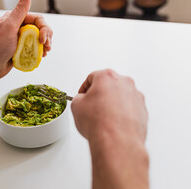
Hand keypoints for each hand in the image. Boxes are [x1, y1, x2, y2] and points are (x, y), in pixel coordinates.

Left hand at [0, 0, 52, 79]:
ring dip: (43, 46)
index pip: (37, 19)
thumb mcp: (9, 27)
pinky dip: (38, 53)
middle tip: (46, 47)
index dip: (44, 28)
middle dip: (46, 38)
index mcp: (14, 20)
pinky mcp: (19, 50)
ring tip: (44, 53)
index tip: (42, 39)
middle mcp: (17, 28)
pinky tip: (38, 57)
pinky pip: (32, 49)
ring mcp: (18, 40)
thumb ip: (20, 11)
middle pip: (39, 29)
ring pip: (37, 40)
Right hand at [72, 69, 148, 188]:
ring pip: (120, 96)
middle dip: (100, 94)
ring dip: (111, 104)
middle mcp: (125, 83)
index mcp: (107, 77)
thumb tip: (82, 101)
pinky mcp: (143, 111)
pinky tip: (112, 123)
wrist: (116, 142)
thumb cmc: (99, 123)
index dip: (84, 88)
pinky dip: (121, 113)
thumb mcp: (76, 106)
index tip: (82, 95)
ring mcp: (136, 97)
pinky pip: (129, 108)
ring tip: (102, 117)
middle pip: (109, 85)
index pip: (92, 77)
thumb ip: (79, 98)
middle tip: (91, 106)